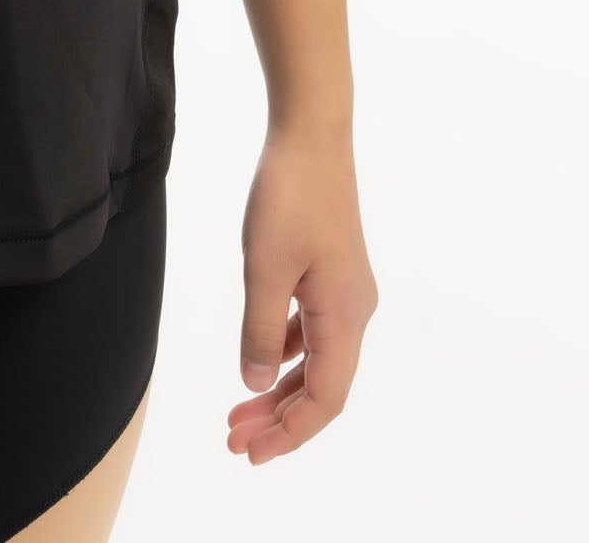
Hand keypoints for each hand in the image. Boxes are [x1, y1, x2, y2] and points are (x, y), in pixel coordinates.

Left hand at [226, 120, 377, 461]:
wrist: (312, 134)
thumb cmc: (289, 196)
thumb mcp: (264, 267)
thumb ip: (259, 329)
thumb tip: (254, 384)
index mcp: (345, 317)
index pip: (325, 399)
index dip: (290, 433)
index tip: (251, 453)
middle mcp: (355, 311)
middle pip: (320, 385)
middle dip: (278, 418)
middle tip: (233, 440)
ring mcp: (345, 291)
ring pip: (314, 359)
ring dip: (278, 388)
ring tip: (238, 412)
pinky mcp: (332, 272)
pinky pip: (311, 330)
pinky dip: (284, 351)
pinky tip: (258, 359)